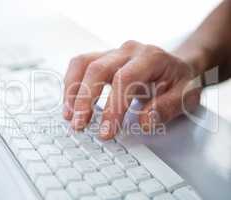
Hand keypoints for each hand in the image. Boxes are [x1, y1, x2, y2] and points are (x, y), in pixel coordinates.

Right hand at [63, 40, 200, 138]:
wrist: (176, 66)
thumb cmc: (179, 81)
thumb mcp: (187, 96)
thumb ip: (167, 108)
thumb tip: (142, 122)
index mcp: (151, 58)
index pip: (124, 80)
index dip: (112, 107)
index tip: (106, 131)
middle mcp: (128, 51)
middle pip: (98, 69)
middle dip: (85, 100)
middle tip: (79, 125)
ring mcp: (113, 52)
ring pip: (83, 63)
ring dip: (72, 91)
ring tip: (69, 115)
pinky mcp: (103, 58)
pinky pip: (80, 65)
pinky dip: (71, 84)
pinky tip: (70, 102)